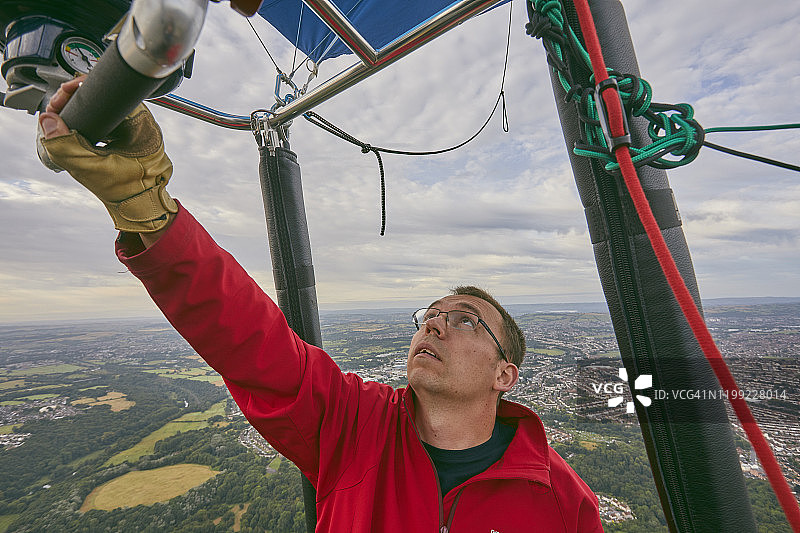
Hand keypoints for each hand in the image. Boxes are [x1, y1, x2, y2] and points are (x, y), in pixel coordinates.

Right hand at [38, 77, 177, 232]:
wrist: (142, 209)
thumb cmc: (126, 192)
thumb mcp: (89, 167)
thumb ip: (64, 144)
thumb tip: (47, 121)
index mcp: (140, 123)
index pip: (107, 92)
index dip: (80, 90)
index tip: (63, 96)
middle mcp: (143, 122)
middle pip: (104, 99)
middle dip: (77, 102)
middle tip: (58, 110)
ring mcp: (139, 130)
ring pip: (105, 110)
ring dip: (84, 114)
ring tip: (65, 121)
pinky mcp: (133, 139)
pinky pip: (110, 123)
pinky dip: (93, 124)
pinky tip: (80, 131)